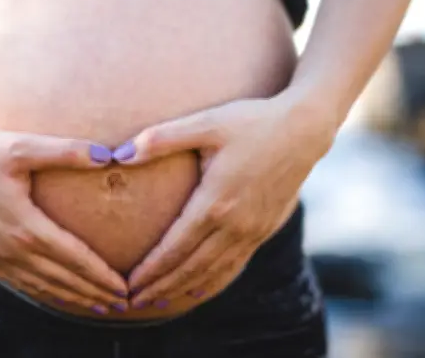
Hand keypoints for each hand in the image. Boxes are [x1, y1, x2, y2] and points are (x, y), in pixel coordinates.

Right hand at [0, 125, 128, 313]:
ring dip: (70, 298)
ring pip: (39, 286)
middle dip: (94, 294)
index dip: (102, 276)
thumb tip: (107, 155)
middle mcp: (9, 249)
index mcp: (25, 226)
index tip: (125, 289)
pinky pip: (17, 281)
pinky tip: (52, 292)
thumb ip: (65, 151)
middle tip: (122, 305)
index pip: (74, 258)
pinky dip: (41, 291)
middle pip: (61, 280)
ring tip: (96, 306)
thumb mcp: (21, 146)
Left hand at [112, 93, 336, 306]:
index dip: (150, 269)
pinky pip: (235, 265)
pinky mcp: (266, 229)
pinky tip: (199, 289)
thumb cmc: (251, 122)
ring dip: (184, 289)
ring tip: (159, 302)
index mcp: (216, 201)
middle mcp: (235, 224)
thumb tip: (120, 154)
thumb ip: (161, 139)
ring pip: (214, 272)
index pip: (175, 247)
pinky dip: (213, 282)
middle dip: (161, 287)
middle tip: (134, 302)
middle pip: (191, 267)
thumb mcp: (205, 123)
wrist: (304, 129)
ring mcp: (253, 230)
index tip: (128, 284)